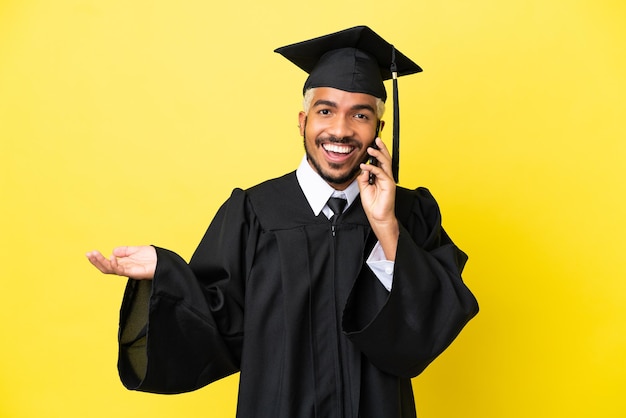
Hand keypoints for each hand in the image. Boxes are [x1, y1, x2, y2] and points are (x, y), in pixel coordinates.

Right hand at [86, 246, 156, 278]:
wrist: (166, 261)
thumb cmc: (154, 257)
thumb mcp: (137, 250)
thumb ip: (125, 251)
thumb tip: (113, 251)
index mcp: (125, 264)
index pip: (108, 264)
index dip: (98, 259)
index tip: (90, 252)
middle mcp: (125, 269)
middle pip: (106, 268)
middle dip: (96, 261)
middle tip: (89, 254)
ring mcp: (129, 271)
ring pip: (111, 269)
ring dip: (101, 262)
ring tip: (94, 254)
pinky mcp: (135, 273)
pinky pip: (122, 270)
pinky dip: (115, 264)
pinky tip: (112, 258)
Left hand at [358, 138, 399, 259]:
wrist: (378, 216)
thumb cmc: (373, 204)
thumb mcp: (364, 187)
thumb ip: (363, 177)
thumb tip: (362, 167)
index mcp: (381, 176)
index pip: (380, 160)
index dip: (378, 151)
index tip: (372, 143)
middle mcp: (386, 176)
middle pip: (385, 158)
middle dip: (381, 148)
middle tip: (376, 140)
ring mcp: (388, 180)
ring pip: (385, 163)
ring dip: (378, 154)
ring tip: (370, 149)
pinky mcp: (389, 185)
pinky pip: (380, 173)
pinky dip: (372, 168)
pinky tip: (365, 166)